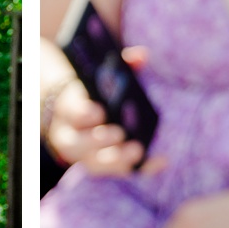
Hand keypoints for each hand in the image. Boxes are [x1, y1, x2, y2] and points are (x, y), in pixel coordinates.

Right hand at [44, 51, 158, 176]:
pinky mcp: (101, 166)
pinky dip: (140, 168)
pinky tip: (160, 162)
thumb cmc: (94, 92)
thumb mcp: (100, 76)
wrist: (75, 116)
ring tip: (136, 150)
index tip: (99, 111)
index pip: (72, 113)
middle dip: (97, 140)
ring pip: (93, 164)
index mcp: (68, 110)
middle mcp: (70, 136)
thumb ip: (121, 64)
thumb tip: (143, 55)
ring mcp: (84, 156)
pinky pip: (118, 172)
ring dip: (115, 160)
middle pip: (77, 144)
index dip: (84, 114)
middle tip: (119, 133)